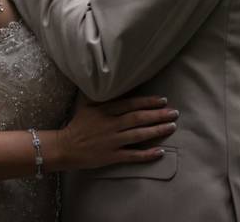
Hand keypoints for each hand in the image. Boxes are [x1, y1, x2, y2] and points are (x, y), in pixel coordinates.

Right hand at [54, 96, 177, 169]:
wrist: (65, 147)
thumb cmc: (77, 125)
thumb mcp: (86, 105)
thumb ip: (101, 96)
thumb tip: (112, 83)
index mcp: (105, 110)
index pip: (130, 104)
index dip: (147, 102)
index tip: (163, 100)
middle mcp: (110, 124)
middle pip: (138, 118)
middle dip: (158, 115)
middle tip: (174, 112)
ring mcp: (112, 141)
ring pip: (138, 135)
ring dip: (157, 131)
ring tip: (172, 127)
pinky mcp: (111, 156)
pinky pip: (132, 155)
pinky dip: (147, 154)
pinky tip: (160, 151)